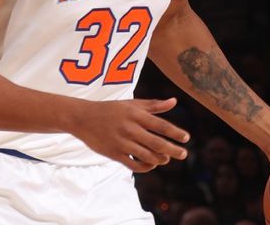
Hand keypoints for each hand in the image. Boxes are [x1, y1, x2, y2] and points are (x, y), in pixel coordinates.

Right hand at [68, 97, 189, 171]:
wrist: (83, 118)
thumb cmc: (110, 109)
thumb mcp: (131, 104)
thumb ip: (153, 105)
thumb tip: (174, 101)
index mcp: (135, 114)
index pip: (160, 125)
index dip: (175, 132)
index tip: (186, 138)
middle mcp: (129, 128)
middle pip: (156, 142)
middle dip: (173, 150)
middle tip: (184, 154)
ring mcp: (121, 142)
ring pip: (147, 156)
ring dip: (160, 159)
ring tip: (166, 158)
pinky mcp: (114, 154)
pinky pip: (134, 165)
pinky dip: (145, 166)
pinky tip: (151, 164)